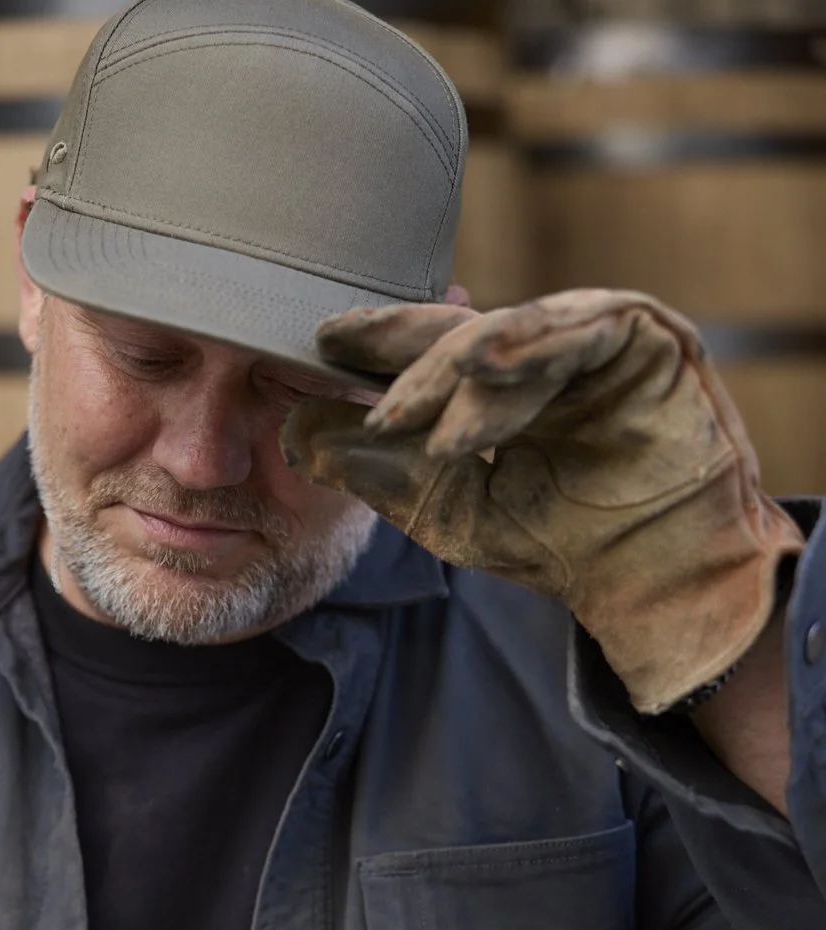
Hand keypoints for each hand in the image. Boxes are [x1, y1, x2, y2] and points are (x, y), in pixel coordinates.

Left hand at [282, 290, 803, 714]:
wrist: (649, 585)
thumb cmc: (558, 547)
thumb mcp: (446, 510)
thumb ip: (377, 471)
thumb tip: (292, 433)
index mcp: (504, 385)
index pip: (431, 354)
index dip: (375, 346)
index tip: (316, 341)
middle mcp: (549, 352)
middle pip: (463, 331)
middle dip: (399, 346)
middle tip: (339, 348)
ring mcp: (598, 338)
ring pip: (511, 332)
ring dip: (452, 366)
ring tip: (402, 404)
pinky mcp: (646, 337)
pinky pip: (579, 330)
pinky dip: (527, 350)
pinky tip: (480, 367)